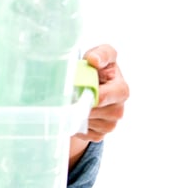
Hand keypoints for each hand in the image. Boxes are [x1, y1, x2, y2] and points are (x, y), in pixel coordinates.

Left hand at [69, 43, 128, 166]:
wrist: (90, 82)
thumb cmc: (97, 66)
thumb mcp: (102, 54)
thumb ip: (102, 54)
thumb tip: (94, 60)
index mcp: (121, 89)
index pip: (104, 97)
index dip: (88, 94)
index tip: (76, 89)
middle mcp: (118, 109)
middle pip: (93, 112)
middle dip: (78, 103)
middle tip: (66, 95)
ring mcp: (110, 124)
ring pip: (86, 123)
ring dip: (75, 112)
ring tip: (70, 100)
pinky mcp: (99, 134)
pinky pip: (83, 133)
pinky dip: (75, 123)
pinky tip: (74, 111)